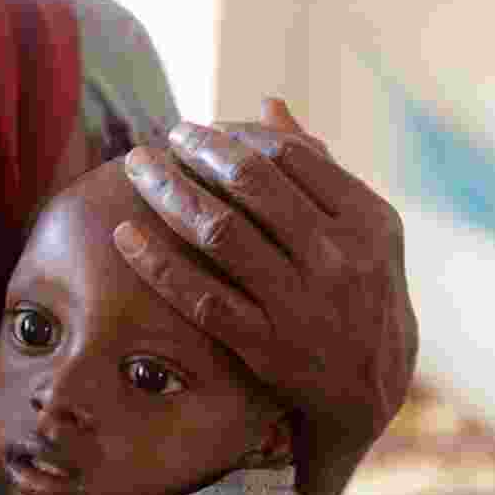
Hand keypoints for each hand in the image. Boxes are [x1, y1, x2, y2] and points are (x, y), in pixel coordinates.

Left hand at [114, 99, 417, 494]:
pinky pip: (201, 298)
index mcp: (366, 220)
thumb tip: (268, 104)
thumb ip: (319, 170)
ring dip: (167, 191)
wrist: (370, 391)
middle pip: (250, 184)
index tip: (199, 130)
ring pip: (219, 233)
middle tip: (165, 137)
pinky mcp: (267, 346)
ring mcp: (300, 303)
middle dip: (197, 150)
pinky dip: (157, 263)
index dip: (235, 135)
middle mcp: (336, 257)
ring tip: (137, 167)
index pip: (289, 156)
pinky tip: (123, 235)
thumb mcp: (365, 232)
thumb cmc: (363, 296)